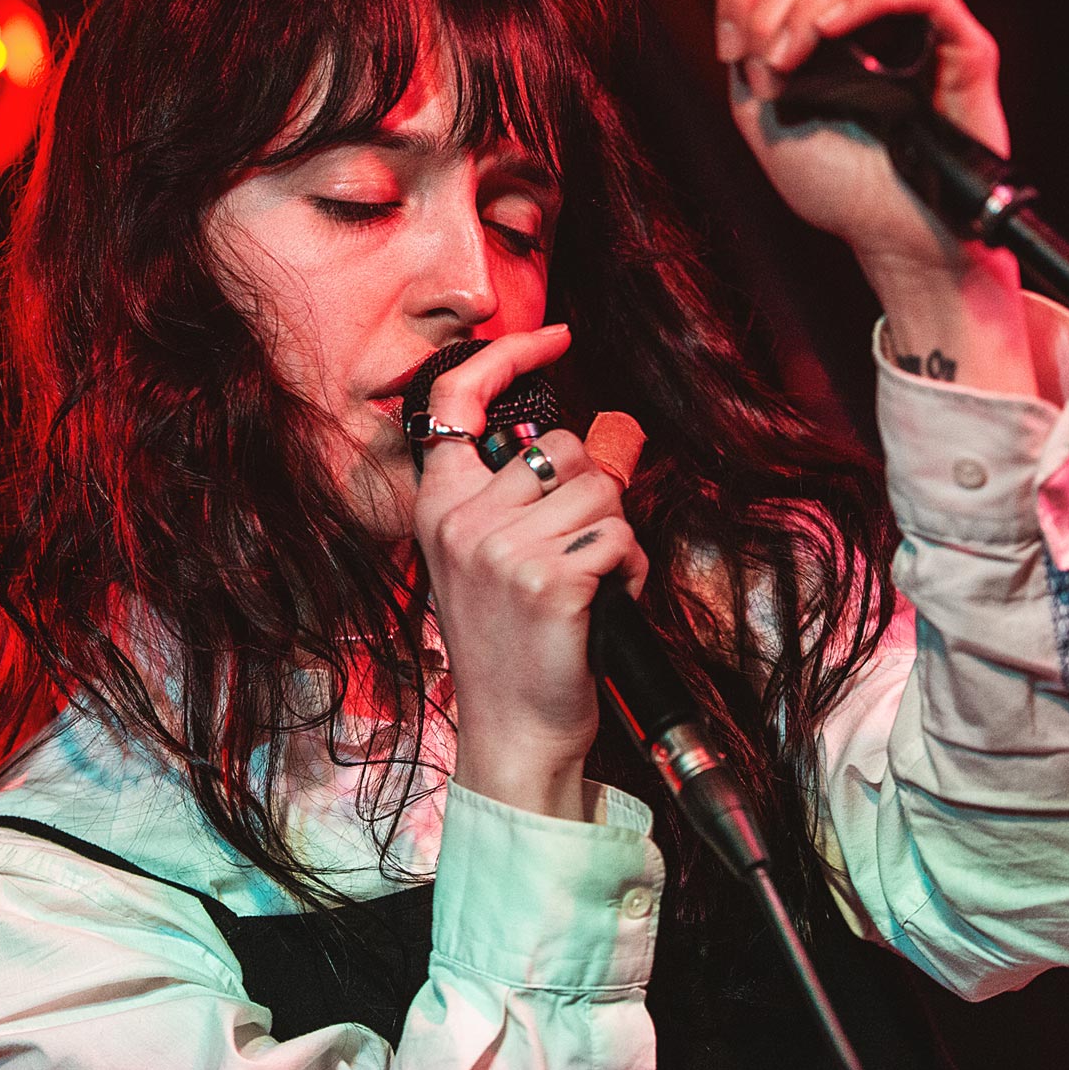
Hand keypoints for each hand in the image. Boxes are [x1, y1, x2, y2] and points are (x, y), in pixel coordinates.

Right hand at [412, 325, 647, 820]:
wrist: (514, 731)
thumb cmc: (514, 643)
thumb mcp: (502, 556)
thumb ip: (539, 492)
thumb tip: (616, 431)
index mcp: (437, 507)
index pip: (453, 400)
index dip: (506, 356)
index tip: (553, 338)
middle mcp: (461, 520)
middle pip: (561, 447)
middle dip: (593, 489)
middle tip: (583, 543)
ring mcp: (502, 549)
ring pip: (601, 489)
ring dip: (616, 533)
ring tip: (593, 581)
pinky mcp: (550, 580)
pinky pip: (621, 535)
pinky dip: (631, 567)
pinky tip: (608, 600)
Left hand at [715, 0, 1009, 284]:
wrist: (893, 237)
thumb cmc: (838, 186)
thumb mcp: (765, 117)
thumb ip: (750, 56)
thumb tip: (750, 9)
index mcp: (825, 20)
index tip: (732, 47)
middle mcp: (871, 11)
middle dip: (774, 2)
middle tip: (768, 65)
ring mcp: (917, 23)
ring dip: (812, 0)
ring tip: (794, 57)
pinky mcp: (961, 43)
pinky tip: (832, 33)